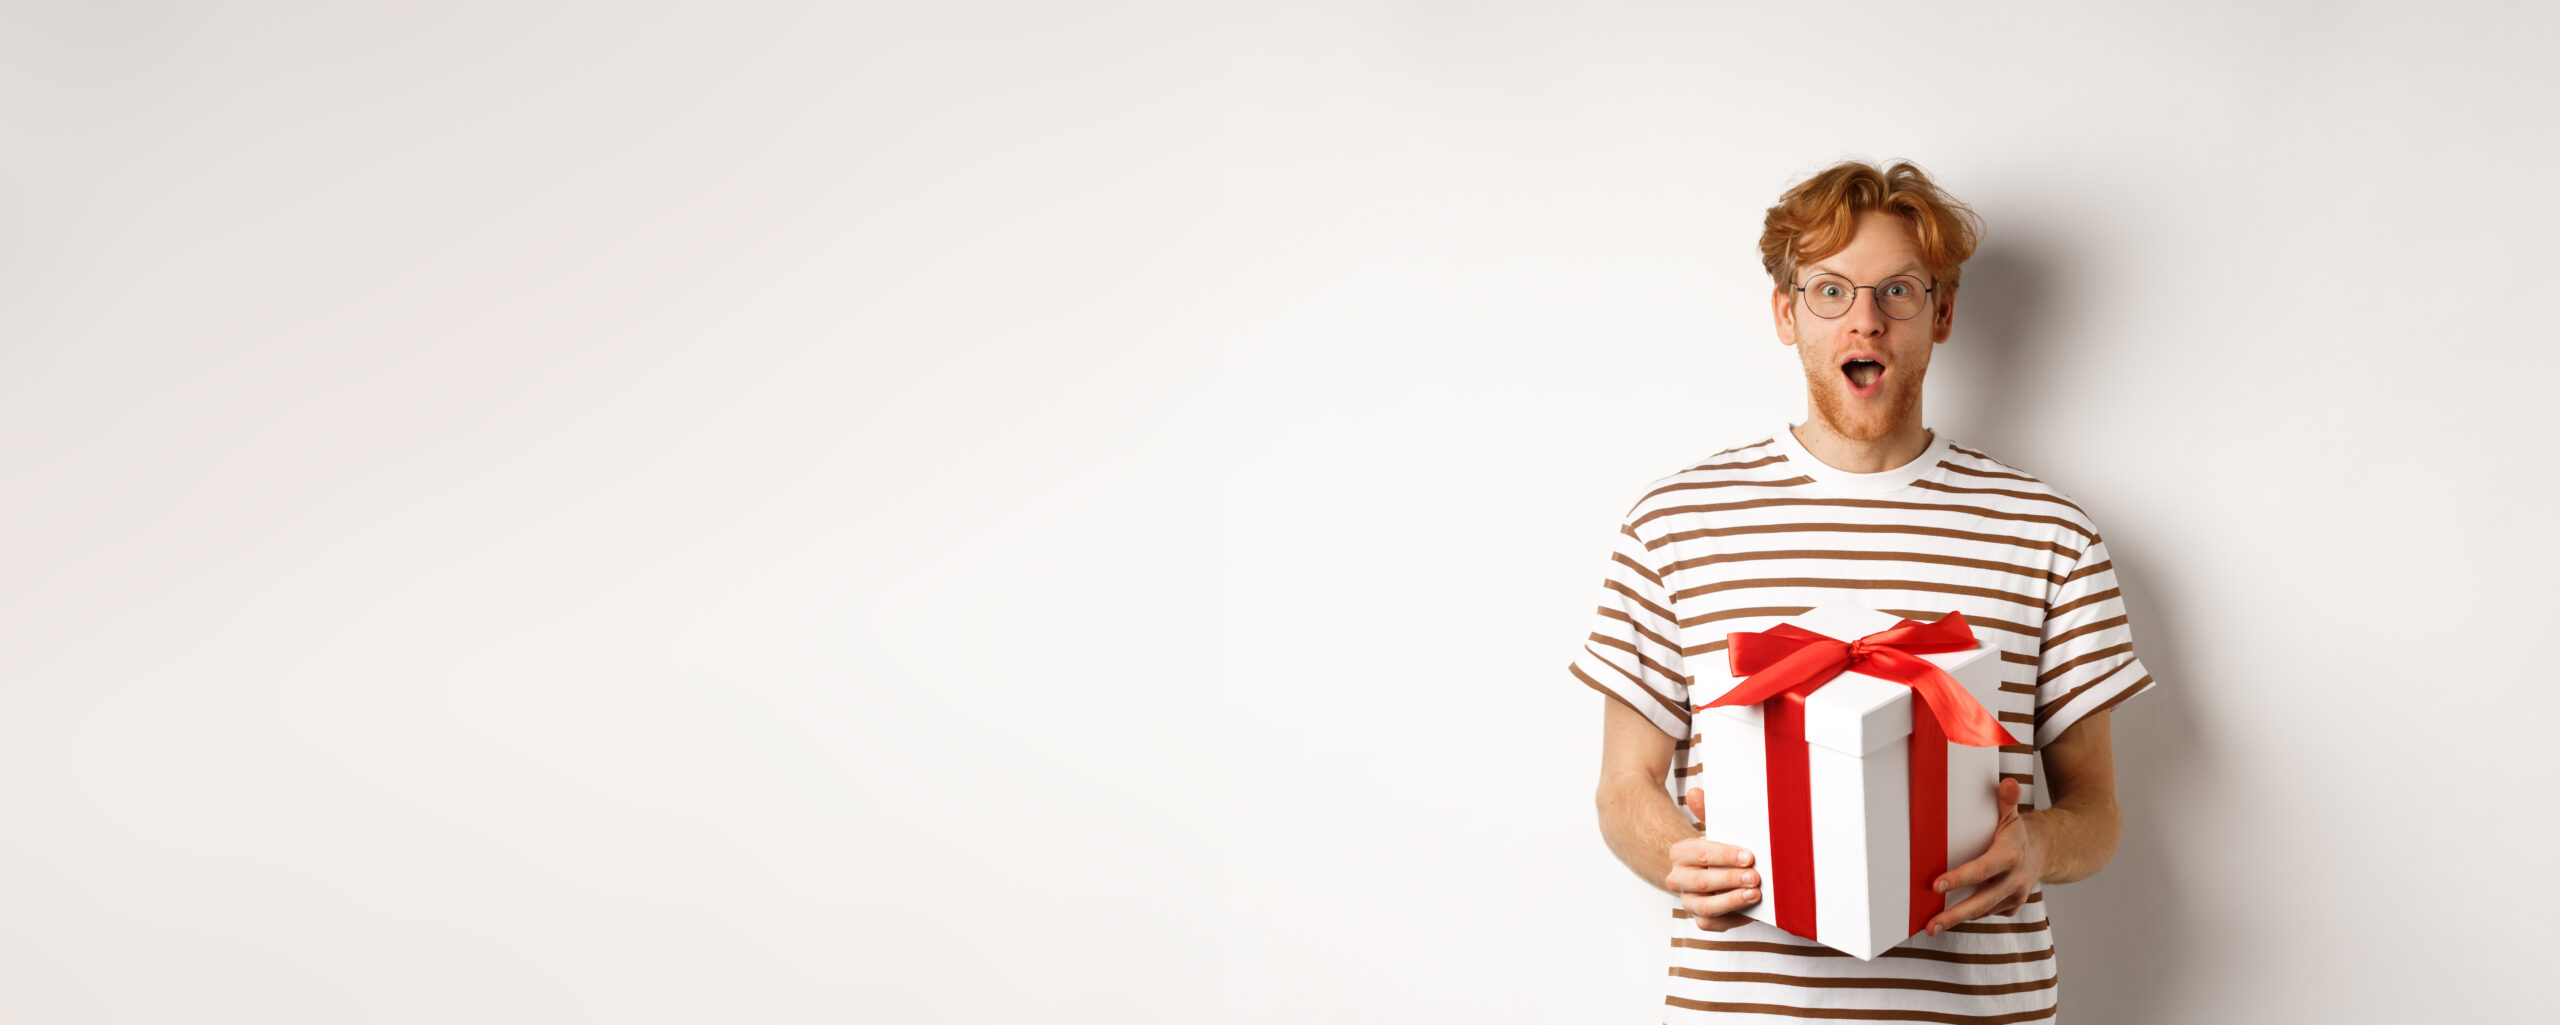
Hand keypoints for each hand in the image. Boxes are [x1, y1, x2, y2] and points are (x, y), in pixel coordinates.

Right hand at [1669, 788, 1761, 931]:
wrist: (1708, 871)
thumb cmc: (1717, 850)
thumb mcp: (1714, 829)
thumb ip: (1706, 811)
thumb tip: (1694, 793)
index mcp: (1680, 853)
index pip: (1700, 854)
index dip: (1725, 855)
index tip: (1749, 856)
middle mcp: (1678, 879)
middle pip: (1702, 882)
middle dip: (1731, 879)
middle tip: (1755, 876)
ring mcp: (1688, 901)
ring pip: (1707, 907)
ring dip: (1733, 901)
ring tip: (1755, 894)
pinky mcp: (1700, 919)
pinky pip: (1714, 925)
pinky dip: (1734, 919)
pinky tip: (1752, 911)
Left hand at [1924, 778, 2044, 935]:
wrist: (2046, 852)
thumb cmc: (2017, 832)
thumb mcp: (2013, 815)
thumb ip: (2007, 801)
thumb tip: (2008, 783)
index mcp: (2011, 856)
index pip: (1982, 870)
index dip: (1960, 878)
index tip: (1936, 885)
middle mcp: (2015, 881)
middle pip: (1982, 902)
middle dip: (1955, 915)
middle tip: (1930, 925)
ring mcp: (2014, 897)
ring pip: (1983, 912)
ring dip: (1957, 920)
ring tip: (1930, 927)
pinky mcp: (2011, 907)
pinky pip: (1988, 914)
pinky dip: (1969, 917)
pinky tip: (1947, 919)